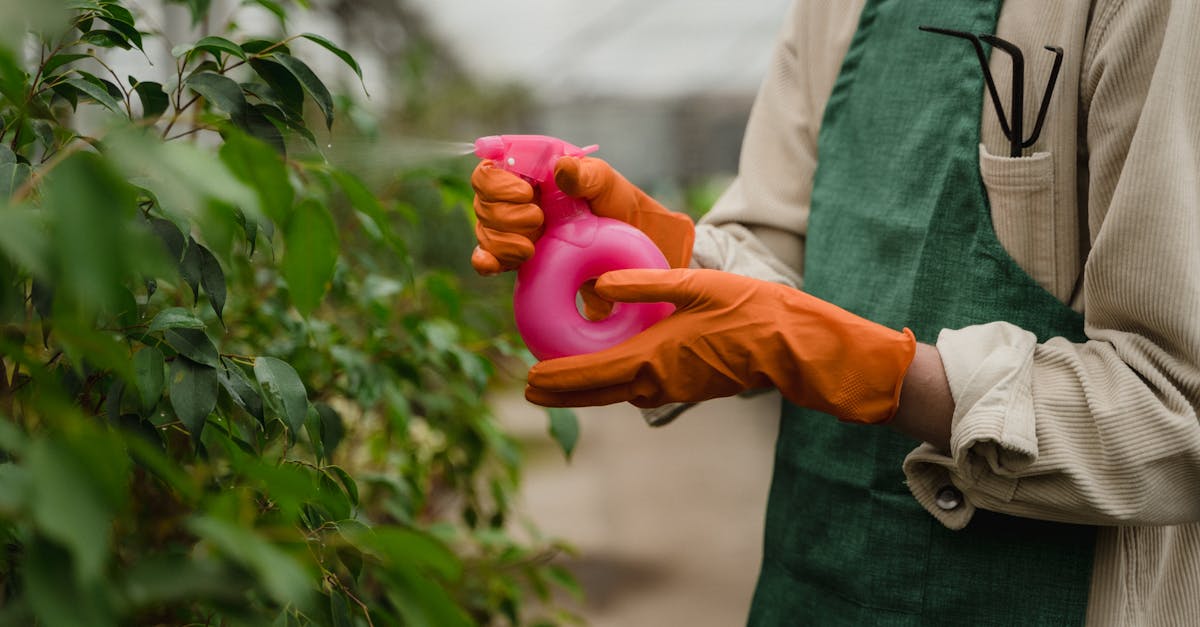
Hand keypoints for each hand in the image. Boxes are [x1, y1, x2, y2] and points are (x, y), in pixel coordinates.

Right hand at [470, 157, 695, 274]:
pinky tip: (491, 266)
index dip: (497, 183)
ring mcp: (513, 227)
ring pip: (483, 231)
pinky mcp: (516, 255)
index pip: (489, 169)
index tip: (526, 194)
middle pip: (482, 202)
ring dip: (503, 241)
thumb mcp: (605, 183)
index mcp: (528, 170)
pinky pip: (487, 257)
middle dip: (505, 215)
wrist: (626, 247)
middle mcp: (514, 197)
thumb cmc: (615, 204)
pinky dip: (486, 260)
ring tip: (533, 248)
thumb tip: (561, 168)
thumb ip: (584, 174)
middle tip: (538, 221)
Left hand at [525, 268, 917, 423]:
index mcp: (654, 357)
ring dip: (588, 389)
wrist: (795, 347)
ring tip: (561, 379)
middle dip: (563, 392)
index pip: (591, 374)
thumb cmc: (752, 311)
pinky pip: (640, 389)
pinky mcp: (689, 386)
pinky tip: (612, 369)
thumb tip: (601, 283)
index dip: (556, 379)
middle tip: (531, 389)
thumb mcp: (696, 286)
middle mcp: (658, 381)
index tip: (528, 380)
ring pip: (618, 392)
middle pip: (598, 392)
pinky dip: (616, 383)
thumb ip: (645, 284)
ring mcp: (675, 388)